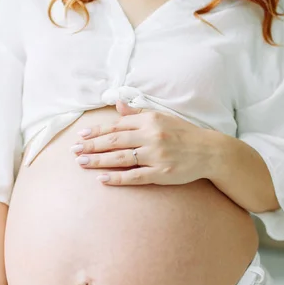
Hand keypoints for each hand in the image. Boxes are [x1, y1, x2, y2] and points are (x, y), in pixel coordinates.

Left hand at [71, 100, 218, 185]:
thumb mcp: (162, 118)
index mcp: (150, 120)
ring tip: (81, 162)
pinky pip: (134, 176)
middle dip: (91, 146)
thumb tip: (118, 105)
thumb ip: (138, 114)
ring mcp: (156, 155)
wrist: (210, 152)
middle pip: (114, 140)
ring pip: (121, 158)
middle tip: (74, 150)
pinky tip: (102, 179)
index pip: (117, 125)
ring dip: (98, 160)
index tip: (81, 136)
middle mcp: (152, 136)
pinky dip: (117, 178)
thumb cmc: (184, 134)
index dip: (97, 131)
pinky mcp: (161, 173)